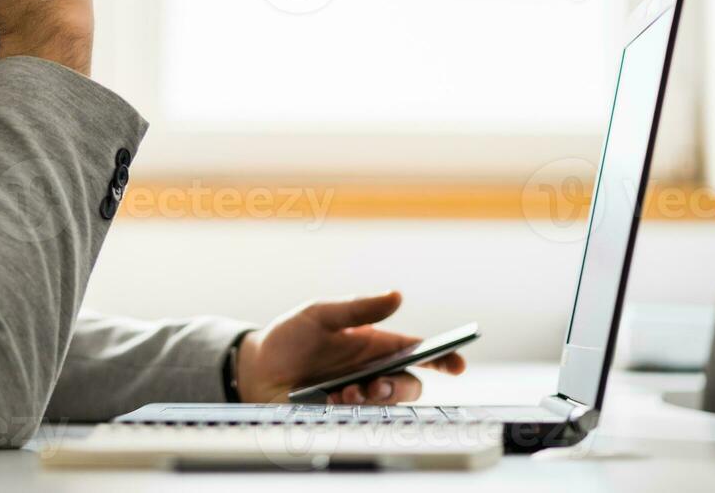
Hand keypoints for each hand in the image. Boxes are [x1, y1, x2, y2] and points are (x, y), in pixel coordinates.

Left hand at [234, 291, 465, 404]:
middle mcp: (374, 371)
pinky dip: (349, 409)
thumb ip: (357, 308)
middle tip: (377, 383)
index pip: (419, 351)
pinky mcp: (343, 416)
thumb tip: (396, 295)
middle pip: (410, 384)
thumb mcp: (320, 315)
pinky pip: (362, 419)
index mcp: (376, 344)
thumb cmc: (291, 337)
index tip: (457, 364)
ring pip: (388, 405)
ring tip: (345, 391)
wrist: (256, 369)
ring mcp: (360, 396)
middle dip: (401, 386)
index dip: (445, 358)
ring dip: (372, 399)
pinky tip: (328, 400)